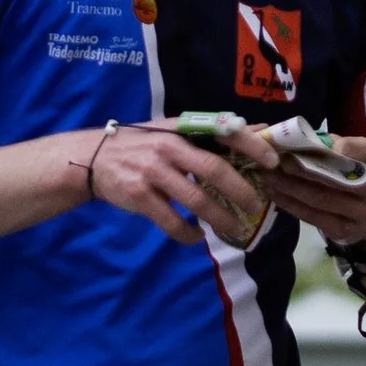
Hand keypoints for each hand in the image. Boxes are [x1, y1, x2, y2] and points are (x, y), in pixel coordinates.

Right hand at [70, 122, 271, 246]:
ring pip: (195, 201)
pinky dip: (188, 234)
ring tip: (234, 229)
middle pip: (213, 170)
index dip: (250, 145)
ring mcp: (152, 173)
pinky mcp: (139, 197)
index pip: (222, 132)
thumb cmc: (141, 143)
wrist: (93, 158)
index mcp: (180, 128)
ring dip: (219, 218)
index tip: (272, 161)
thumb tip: (258, 130)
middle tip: (256, 206)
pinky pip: (172, 222)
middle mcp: (168, 148)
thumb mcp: (173, 130)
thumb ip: (212, 133)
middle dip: (240, 191)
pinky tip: (197, 237)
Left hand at [254, 129, 365, 247]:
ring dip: (290, 187)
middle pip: (337, 180)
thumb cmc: (361, 176)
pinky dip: (290, 204)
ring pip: (320, 199)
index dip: (353, 148)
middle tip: (278, 160)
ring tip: (268, 175)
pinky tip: (274, 193)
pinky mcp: (342, 231)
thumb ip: (338, 145)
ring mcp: (360, 215)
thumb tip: (304, 138)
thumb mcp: (360, 157)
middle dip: (303, 168)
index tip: (332, 144)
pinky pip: (312, 217)